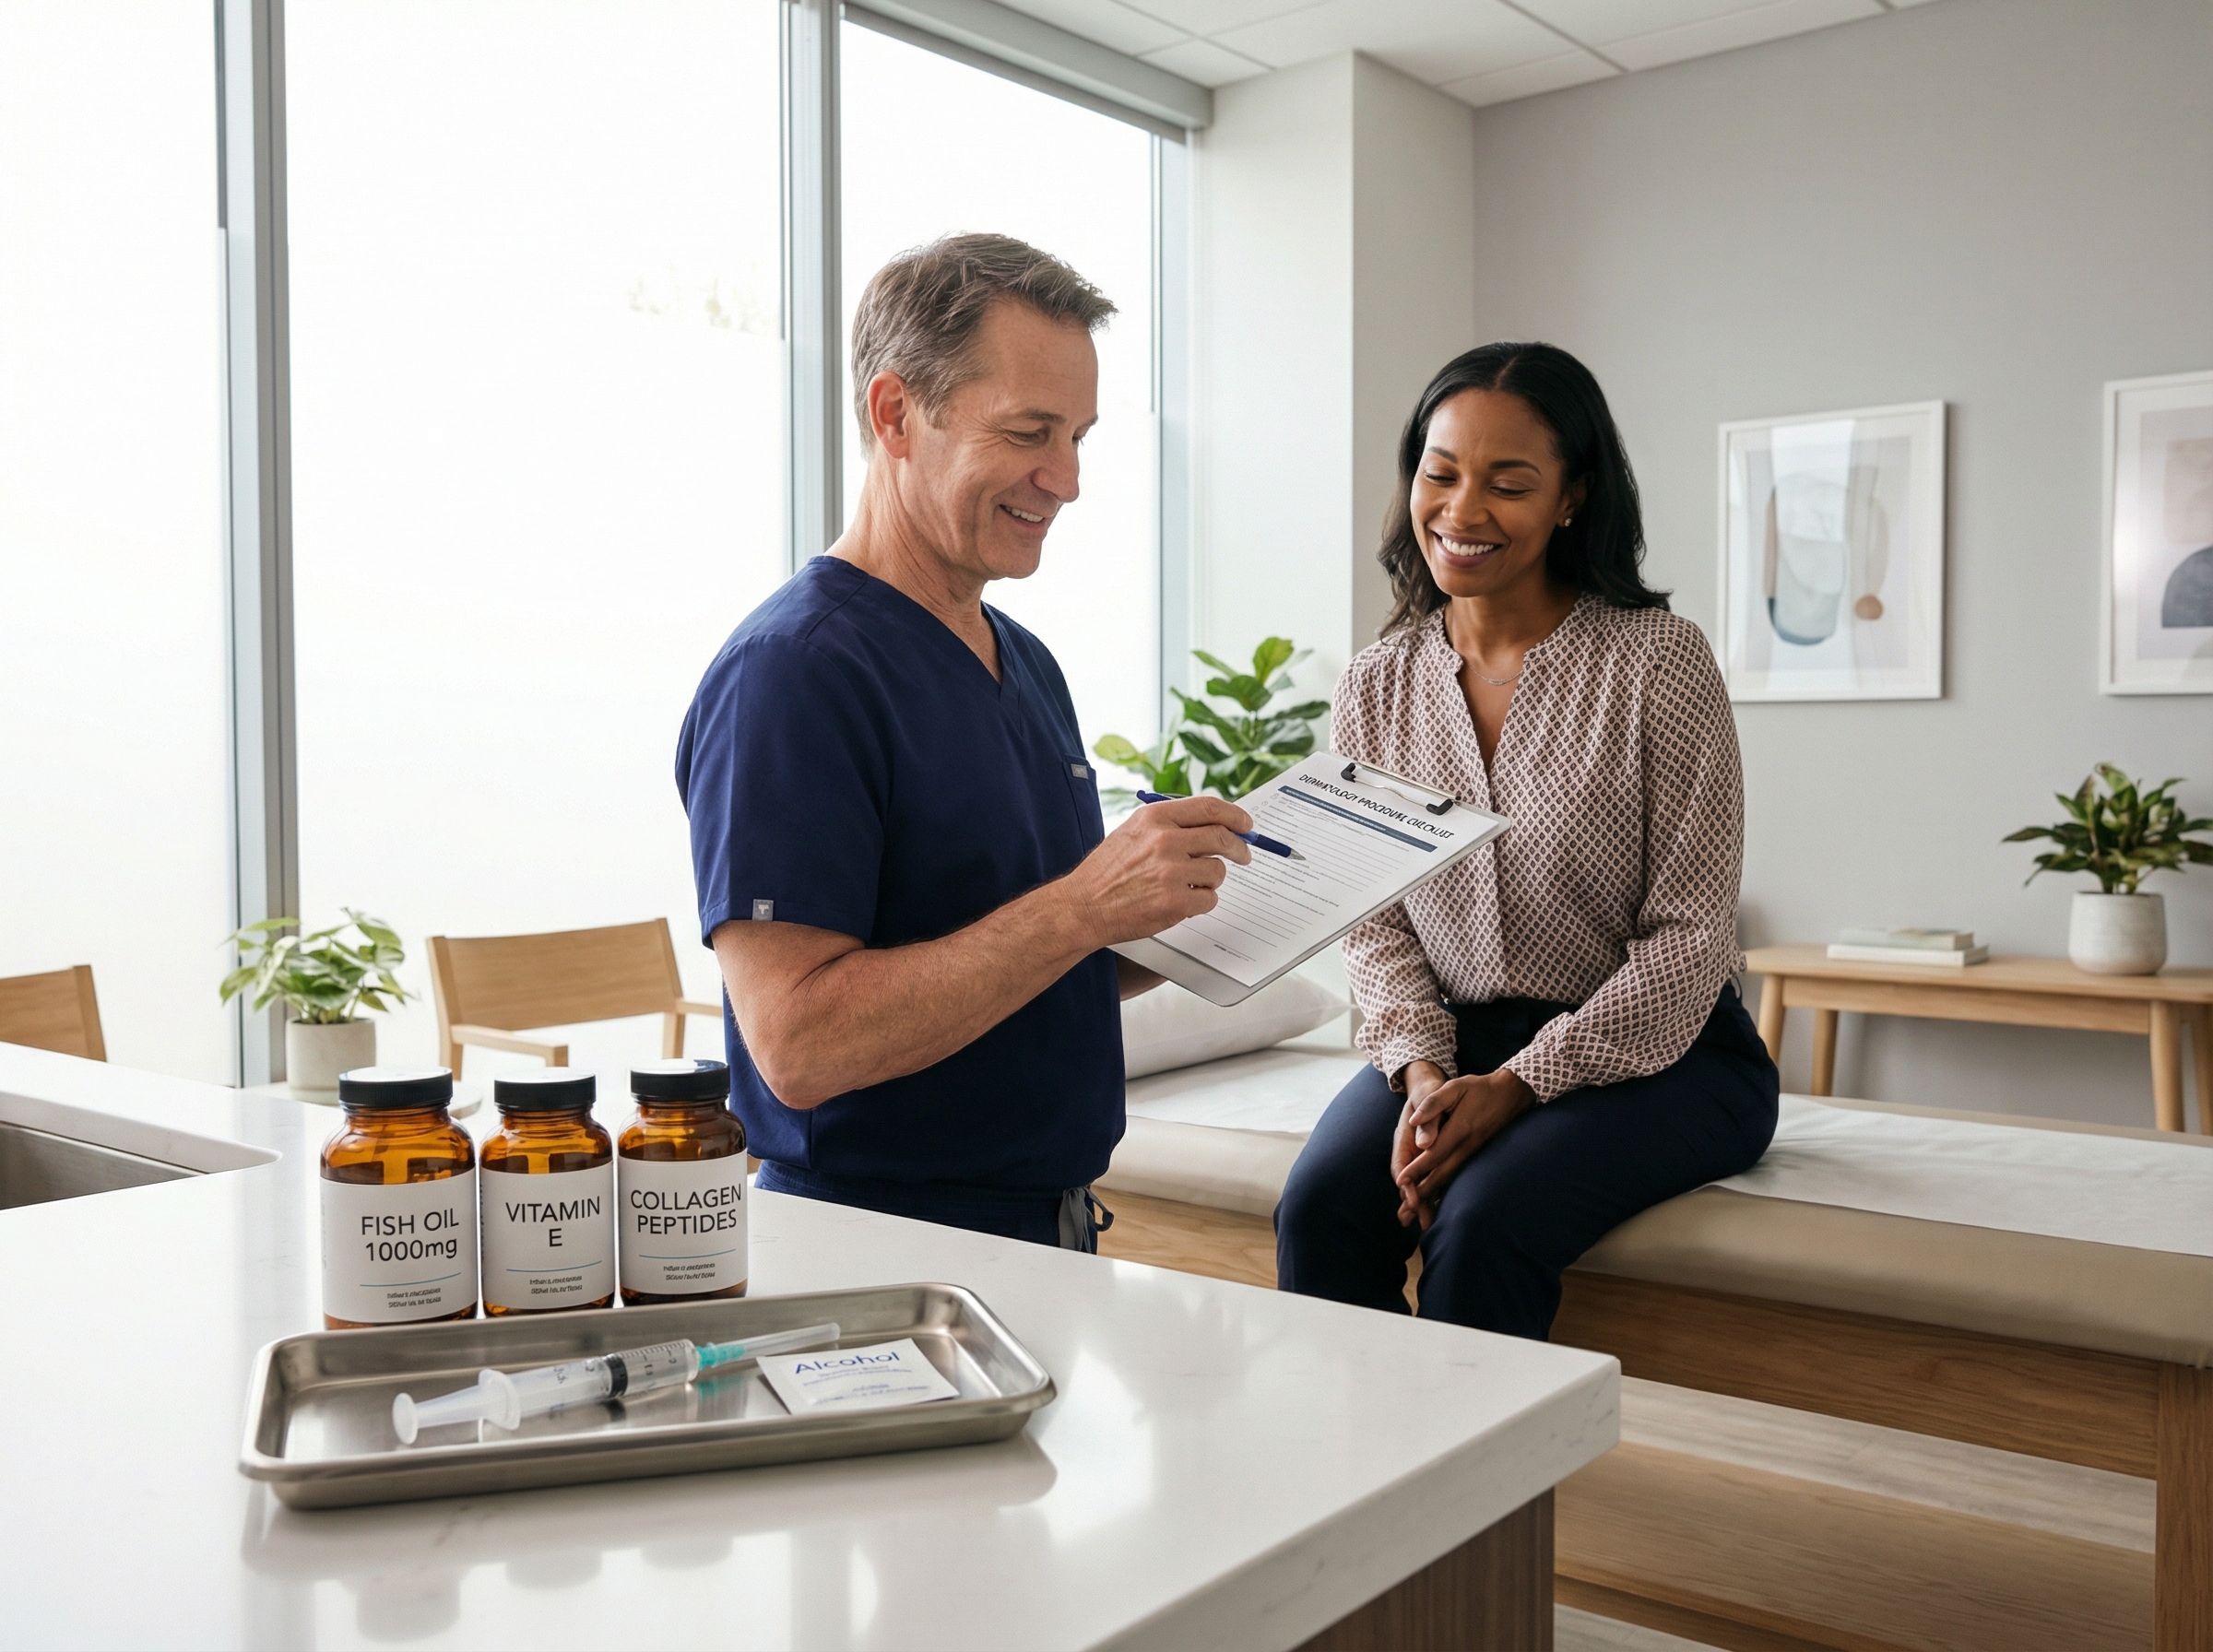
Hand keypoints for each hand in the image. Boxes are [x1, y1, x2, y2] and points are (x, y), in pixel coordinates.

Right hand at [1062, 795, 1253, 944]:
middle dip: (1240, 848)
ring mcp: (1171, 872)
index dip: (1235, 815)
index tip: (1246, 824)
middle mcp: (1164, 840)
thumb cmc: (1108, 871)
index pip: (1209, 807)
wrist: (1084, 906)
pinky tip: (1181, 900)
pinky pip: (1209, 898)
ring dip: (1210, 879)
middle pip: (1222, 837)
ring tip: (1188, 884)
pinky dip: (1201, 901)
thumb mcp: (1133, 831)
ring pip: (1218, 871)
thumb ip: (1170, 825)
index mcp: (1155, 818)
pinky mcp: (1175, 901)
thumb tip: (1213, 825)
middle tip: (1243, 855)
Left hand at [1390, 1064, 1534, 1228]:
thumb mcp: (1455, 1088)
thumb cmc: (1480, 1088)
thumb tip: (1414, 1121)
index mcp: (1460, 1130)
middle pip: (1441, 1174)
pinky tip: (1436, 1200)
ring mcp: (1472, 1152)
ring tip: (1418, 1216)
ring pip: (1449, 1178)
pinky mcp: (1474, 1154)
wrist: (1511, 1094)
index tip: (1401, 1181)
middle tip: (1406, 1211)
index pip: (1434, 1154)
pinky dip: (1444, 1189)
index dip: (1416, 1169)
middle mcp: (1466, 1146)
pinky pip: (1456, 1174)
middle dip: (1422, 1193)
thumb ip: (1433, 1104)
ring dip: (1433, 1196)